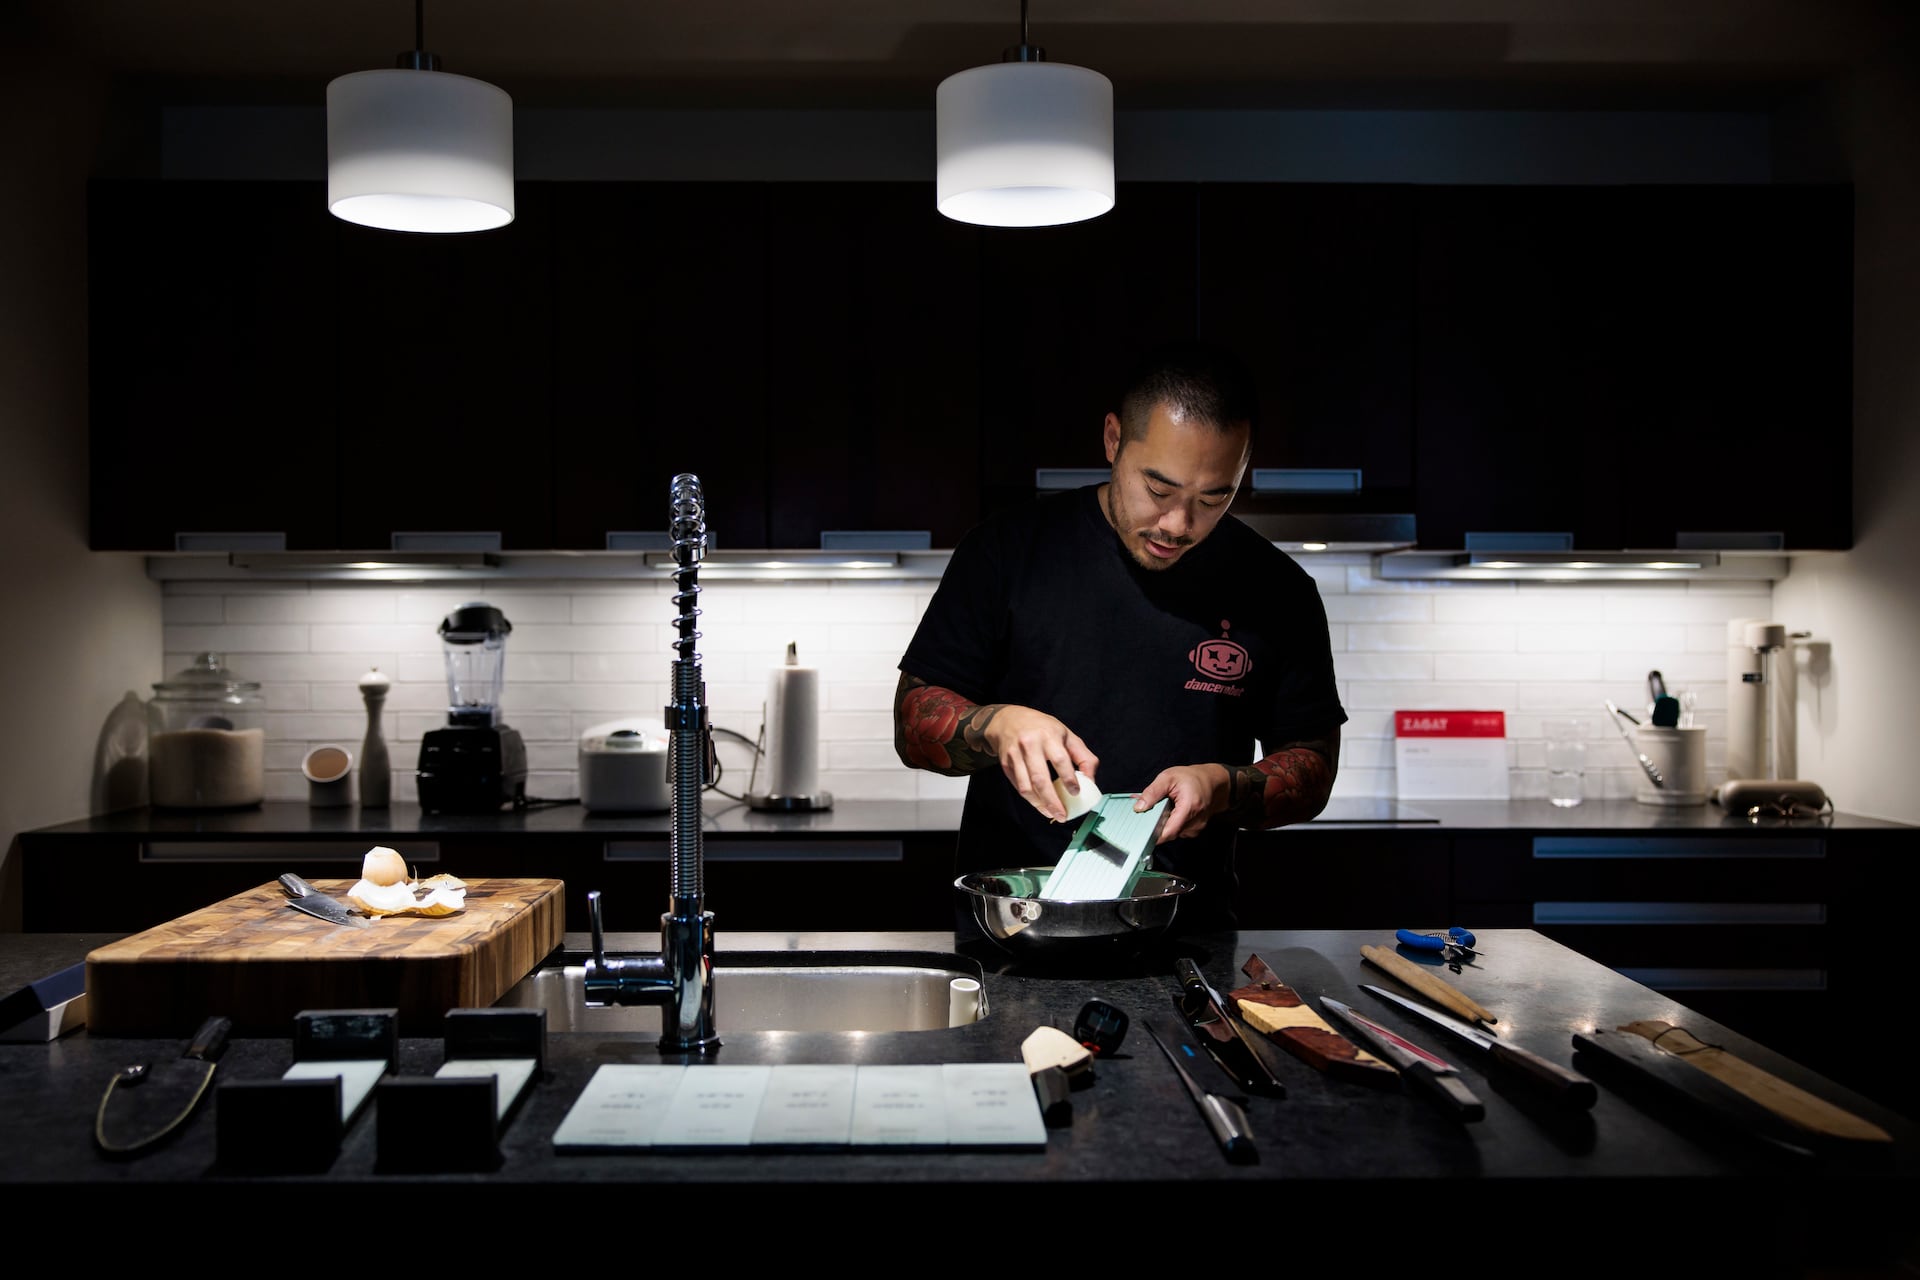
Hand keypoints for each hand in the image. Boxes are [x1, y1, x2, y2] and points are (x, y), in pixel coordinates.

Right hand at [979, 705, 1098, 822]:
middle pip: (1040, 778)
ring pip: (1026, 787)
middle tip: (1063, 815)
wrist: (1007, 720)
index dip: (1069, 779)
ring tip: (1052, 814)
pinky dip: (1030, 799)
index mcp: (1048, 735)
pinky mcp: (1005, 765)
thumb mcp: (1066, 735)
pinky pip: (1018, 787)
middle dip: (1052, 801)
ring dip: (1040, 804)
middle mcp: (1029, 745)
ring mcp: (1015, 755)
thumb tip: (1090, 780)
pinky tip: (1040, 805)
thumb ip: (1083, 756)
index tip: (1075, 793)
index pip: (1060, 760)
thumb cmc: (1042, 728)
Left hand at [1134, 764, 1230, 842]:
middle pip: (1169, 833)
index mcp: (1189, 808)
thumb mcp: (1168, 777)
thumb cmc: (1192, 778)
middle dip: (1158, 825)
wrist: (1212, 782)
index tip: (1142, 831)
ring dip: (1166, 824)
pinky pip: (1179, 831)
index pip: (1169, 832)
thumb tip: (1139, 807)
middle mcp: (1196, 822)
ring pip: (1174, 833)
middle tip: (1154, 810)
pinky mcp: (1195, 829)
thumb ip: (1152, 792)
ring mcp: (1197, 828)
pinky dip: (1173, 824)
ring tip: (1166, 808)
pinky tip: (1174, 812)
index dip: (1154, 834)